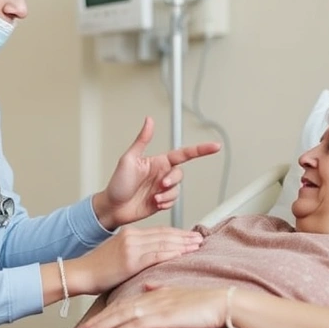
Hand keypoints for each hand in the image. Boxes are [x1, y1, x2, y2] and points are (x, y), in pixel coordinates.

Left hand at [65, 283, 227, 327]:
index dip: (101, 315)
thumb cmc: (202, 302)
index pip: (119, 304)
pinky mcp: (161, 317)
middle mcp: (147, 298)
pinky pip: (133, 325)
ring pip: (118, 317)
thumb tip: (149, 287)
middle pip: (113, 311)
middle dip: (91, 324)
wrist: (220, 302)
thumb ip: (160, 289)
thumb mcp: (176, 293)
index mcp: (150, 293)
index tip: (85, 325)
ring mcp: (153, 307)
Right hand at [67, 227, 202, 295]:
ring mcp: (131, 247)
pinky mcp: (131, 260)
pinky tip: (184, 254)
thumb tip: (153, 256)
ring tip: (197, 245)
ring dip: (183, 244)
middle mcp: (132, 236)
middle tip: (200, 238)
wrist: (81, 274)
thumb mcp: (118, 253)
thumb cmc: (98, 269)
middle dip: (184, 237)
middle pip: (164, 235)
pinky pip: (157, 255)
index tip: (190, 235)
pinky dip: (172, 253)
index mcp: (130, 233)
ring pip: (164, 243)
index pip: (159, 231)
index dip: (177, 233)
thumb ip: (136, 251)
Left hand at [94, 117, 220, 228]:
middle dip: (173, 181)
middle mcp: (162, 174)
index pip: (183, 154)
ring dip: (167, 195)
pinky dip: (165, 204)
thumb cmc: (117, 183)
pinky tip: (153, 203)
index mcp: (157, 162)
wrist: (112, 208)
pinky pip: (173, 202)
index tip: (215, 146)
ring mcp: (162, 189)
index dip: (200, 150)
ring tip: (153, 197)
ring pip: (177, 190)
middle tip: (161, 185)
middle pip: (180, 174)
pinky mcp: (161, 202)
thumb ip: (142, 140)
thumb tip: (149, 119)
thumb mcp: (129, 159)